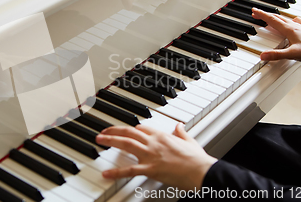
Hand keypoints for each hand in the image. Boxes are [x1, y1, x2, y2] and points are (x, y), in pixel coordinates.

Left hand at [95, 123, 216, 189]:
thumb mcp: (190, 141)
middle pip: (129, 132)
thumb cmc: (197, 159)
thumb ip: (182, 132)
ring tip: (99, 140)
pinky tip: (106, 173)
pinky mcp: (150, 169)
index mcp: (162, 136)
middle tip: (103, 132)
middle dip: (114, 130)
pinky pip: (130, 170)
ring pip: (126, 144)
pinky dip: (116, 172)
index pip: (142, 128)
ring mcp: (151, 155)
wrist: (201, 170)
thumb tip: (180, 125)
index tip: (124, 130)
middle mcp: (154, 142)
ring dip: (110, 141)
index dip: (131, 128)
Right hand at [252, 8, 300, 61]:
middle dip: (265, 15)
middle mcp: (294, 26)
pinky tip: (291, 22)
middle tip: (257, 13)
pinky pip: (294, 22)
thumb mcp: (293, 54)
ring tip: (270, 17)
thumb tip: (262, 56)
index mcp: (289, 29)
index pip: (272, 19)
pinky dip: (288, 20)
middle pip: (277, 17)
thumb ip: (276, 55)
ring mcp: (300, 27)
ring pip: (285, 19)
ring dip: (275, 17)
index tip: (254, 11)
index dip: (262, 15)